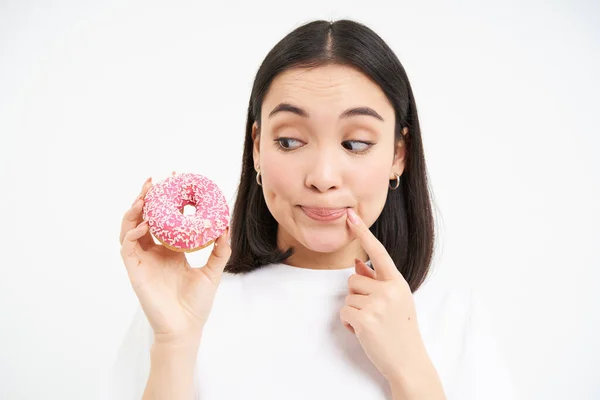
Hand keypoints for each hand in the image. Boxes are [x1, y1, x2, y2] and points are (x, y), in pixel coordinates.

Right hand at [119, 173, 230, 345]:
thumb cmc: (196, 304)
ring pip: (130, 228)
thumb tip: (226, 226)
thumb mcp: (212, 271)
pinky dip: (132, 233)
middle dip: (147, 198)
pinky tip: (143, 225)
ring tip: (144, 196)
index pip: (164, 220)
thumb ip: (219, 249)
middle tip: (155, 181)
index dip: (167, 201)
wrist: (185, 328)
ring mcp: (143, 261)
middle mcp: (154, 253)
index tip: (176, 182)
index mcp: (170, 251)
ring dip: (134, 211)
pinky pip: (127, 248)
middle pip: (144, 219)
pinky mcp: (135, 271)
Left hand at [340, 208, 432, 387]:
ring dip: (353, 310)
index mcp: (398, 282)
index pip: (378, 252)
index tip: (351, 216)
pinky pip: (344, 312)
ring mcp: (378, 305)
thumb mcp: (395, 301)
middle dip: (357, 295)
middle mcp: (389, 290)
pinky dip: (349, 323)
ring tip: (372, 324)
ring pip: (347, 296)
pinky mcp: (365, 320)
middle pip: (353, 279)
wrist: (408, 362)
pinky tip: (364, 332)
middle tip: (374, 314)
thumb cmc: (401, 330)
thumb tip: (357, 263)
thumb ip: (377, 281)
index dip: (363, 233)